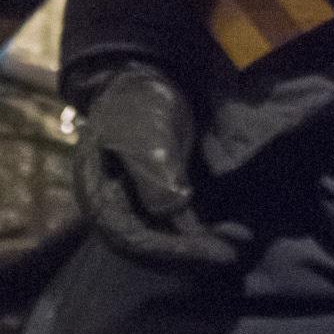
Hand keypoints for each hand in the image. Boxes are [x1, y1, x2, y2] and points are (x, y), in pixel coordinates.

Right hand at [72, 65, 236, 271]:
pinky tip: (228, 232)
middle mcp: (114, 208)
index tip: (209, 250)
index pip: (133, 238)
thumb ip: (154, 175)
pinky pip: (177, 226)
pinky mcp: (157, 199)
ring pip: (165, 240)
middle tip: (228, 253)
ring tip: (234, 245)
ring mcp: (135, 205)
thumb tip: (171, 214)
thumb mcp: (145, 135)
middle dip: (189, 253)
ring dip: (198, 247)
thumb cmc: (140, 104)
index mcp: (98, 195)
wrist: (146, 80)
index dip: (172, 249)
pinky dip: (200, 233)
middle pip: (149, 247)